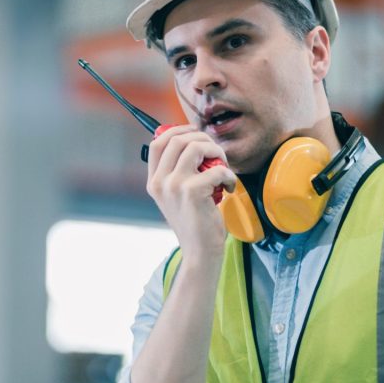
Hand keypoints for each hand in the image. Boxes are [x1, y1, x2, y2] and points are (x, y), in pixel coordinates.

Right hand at [146, 125, 236, 257]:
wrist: (200, 251)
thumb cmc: (195, 222)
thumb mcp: (177, 195)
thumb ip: (178, 172)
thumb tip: (192, 142)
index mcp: (153, 181)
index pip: (157, 143)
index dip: (177, 131)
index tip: (195, 134)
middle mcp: (159, 182)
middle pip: (177, 140)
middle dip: (203, 139)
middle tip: (217, 154)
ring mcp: (173, 186)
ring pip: (195, 147)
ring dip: (216, 152)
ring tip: (224, 167)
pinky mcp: (192, 191)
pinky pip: (216, 168)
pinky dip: (229, 175)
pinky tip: (230, 188)